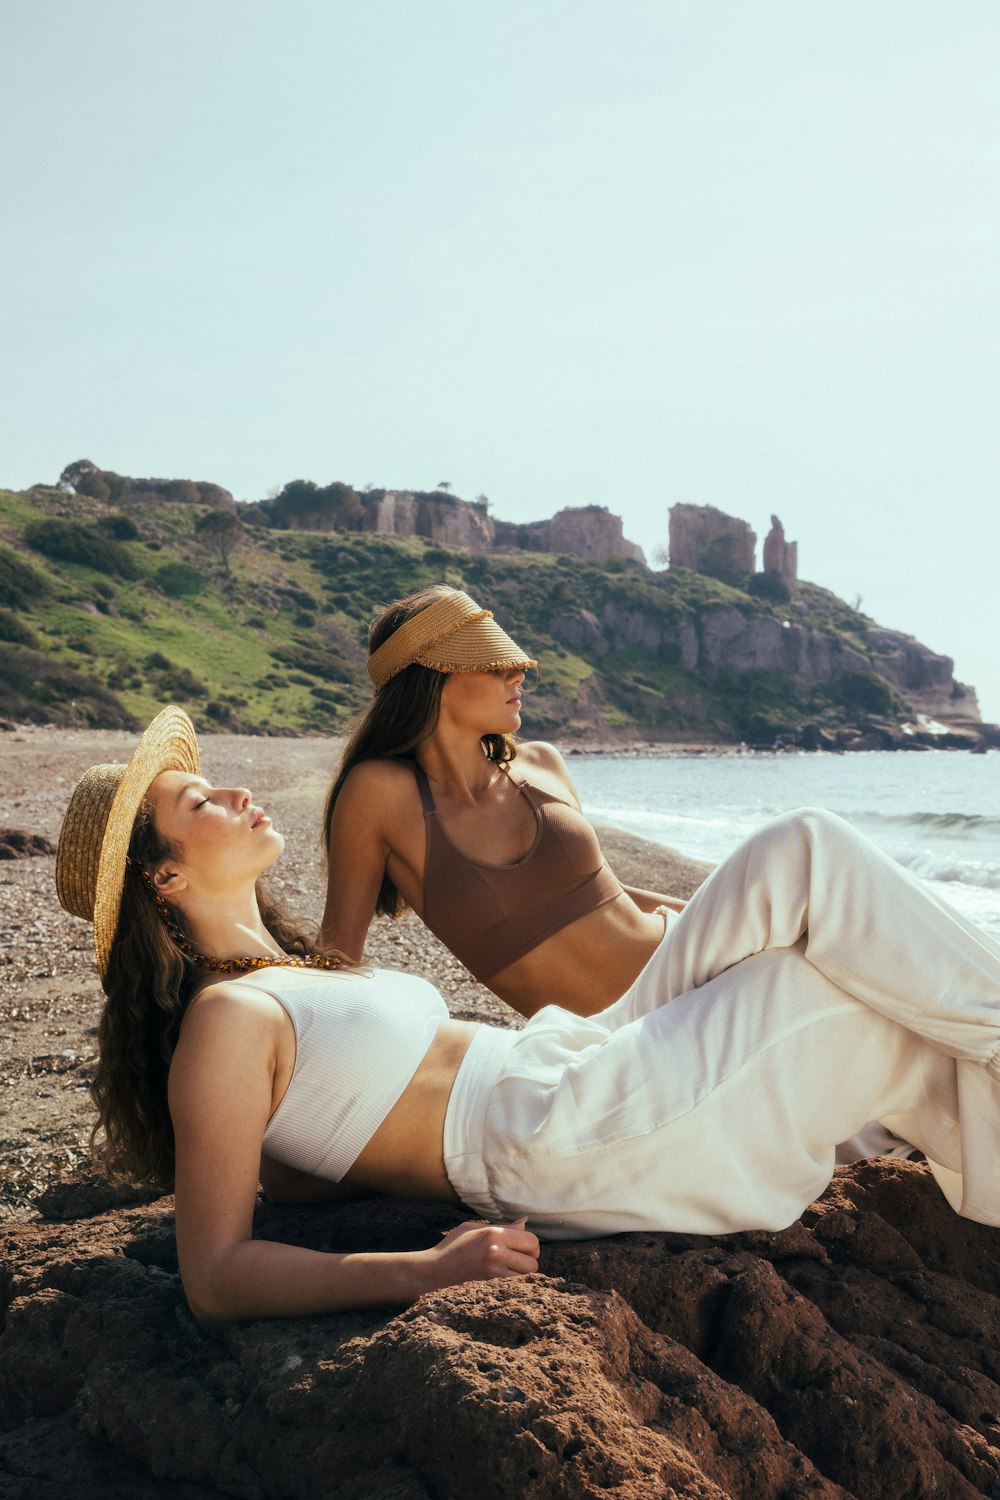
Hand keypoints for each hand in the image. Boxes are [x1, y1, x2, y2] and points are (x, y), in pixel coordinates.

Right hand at [418, 1218, 539, 1294]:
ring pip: (527, 1273)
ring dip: (524, 1270)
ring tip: (512, 1265)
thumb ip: (502, 1226)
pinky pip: (516, 1281)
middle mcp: (497, 1252)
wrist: (437, 1269)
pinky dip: (516, 1278)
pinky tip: (504, 1273)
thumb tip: (524, 1223)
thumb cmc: (454, 1244)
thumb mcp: (475, 1227)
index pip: (531, 1240)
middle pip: (533, 1260)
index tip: (522, 1245)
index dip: (531, 1244)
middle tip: (519, 1256)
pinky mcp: (492, 1282)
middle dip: (531, 1258)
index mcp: (493, 1234)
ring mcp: (494, 1270)